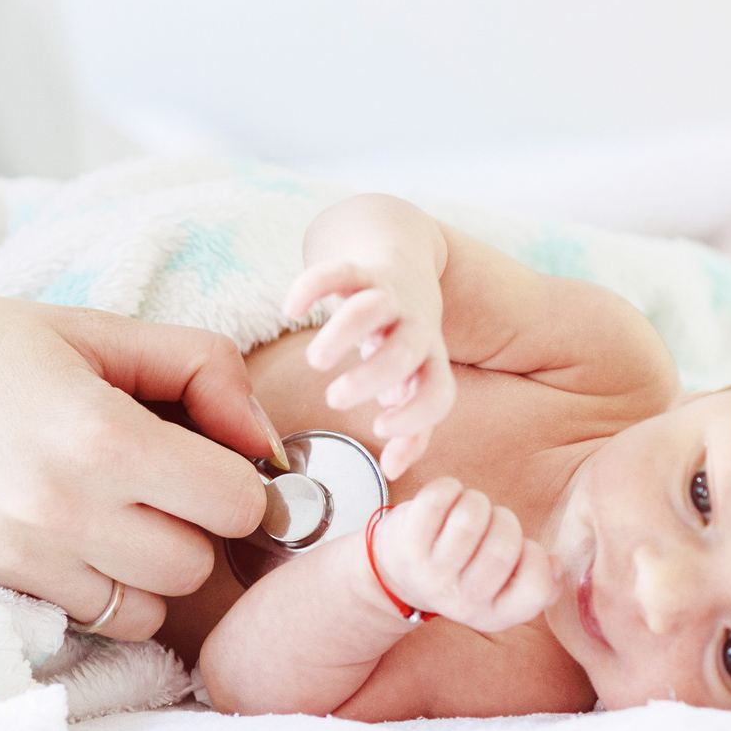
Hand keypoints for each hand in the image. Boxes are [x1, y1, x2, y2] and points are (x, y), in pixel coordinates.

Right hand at [0, 291, 276, 641]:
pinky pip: (90, 620)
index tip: (209, 453)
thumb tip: (264, 440)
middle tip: (156, 480)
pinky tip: (66, 538)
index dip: (238, 475)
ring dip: (149, 568)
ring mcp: (21, 563)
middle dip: (195, 525)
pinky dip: (97, 590)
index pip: (237, 500)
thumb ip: (195, 366)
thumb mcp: (83, 327)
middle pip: (200, 564)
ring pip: (151, 607)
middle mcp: (63, 510)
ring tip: (108, 510)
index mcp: (98, 432)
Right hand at [283, 259, 457, 477]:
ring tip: (316, 361)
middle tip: (335, 399)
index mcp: (429, 360)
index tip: (378, 426)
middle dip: (372, 377)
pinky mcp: (359, 270)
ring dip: (343, 334)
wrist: (403, 259)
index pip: (439, 391)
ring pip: (373, 307)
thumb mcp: (413, 381)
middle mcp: (414, 327)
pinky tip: (292, 308)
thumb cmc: (403, 337)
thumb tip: (392, 471)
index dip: (415, 415)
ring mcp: (388, 296)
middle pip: (407, 349)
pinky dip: (312, 287)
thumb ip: (410, 428)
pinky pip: (338, 270)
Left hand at [367, 477, 556, 633]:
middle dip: (505, 521)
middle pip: (504, 548)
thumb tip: (555, 563)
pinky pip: (438, 498)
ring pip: (470, 519)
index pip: (537, 587)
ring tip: (469, 509)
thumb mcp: (502, 591)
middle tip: (493, 522)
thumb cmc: (463, 572)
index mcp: (493, 615)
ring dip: (476, 502)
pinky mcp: (407, 542)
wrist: (395, 575)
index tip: (519, 548)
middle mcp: (461, 600)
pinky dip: (449, 488)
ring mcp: (431, 572)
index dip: (536, 556)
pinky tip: (447, 499)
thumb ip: (540, 583)